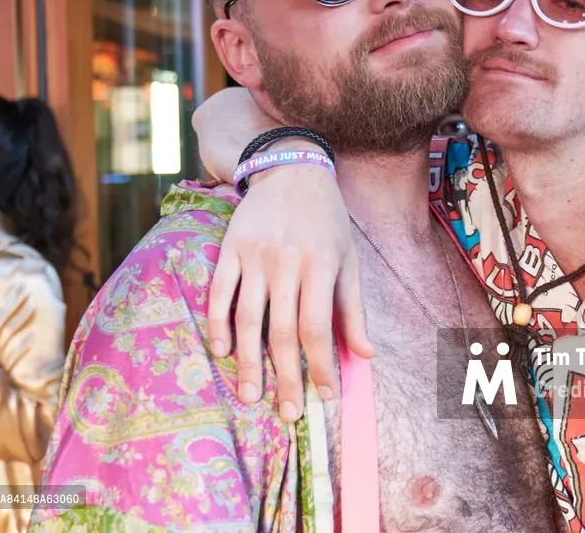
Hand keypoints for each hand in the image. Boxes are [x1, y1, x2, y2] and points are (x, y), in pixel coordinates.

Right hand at [209, 161, 373, 422]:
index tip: (325, 396)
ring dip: (248, 362)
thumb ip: (354, 308)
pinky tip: (221, 352)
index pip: (319, 326)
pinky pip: (219, 293)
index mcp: (322, 264)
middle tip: (287, 414)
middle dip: (285, 377)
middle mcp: (287, 262)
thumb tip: (367, 356)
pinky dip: (217, 325)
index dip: (321, 365)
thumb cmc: (327, 221)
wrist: (291, 169)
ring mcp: (255, 255)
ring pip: (248, 318)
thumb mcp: (348, 258)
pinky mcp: (230, 248)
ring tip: (251, 396)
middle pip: (282, 331)